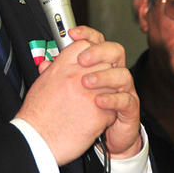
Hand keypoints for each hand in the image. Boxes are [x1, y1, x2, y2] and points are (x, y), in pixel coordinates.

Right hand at [15, 26, 137, 164]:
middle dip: (105, 71)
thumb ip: (53, 70)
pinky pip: (113, 108)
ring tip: (102, 101)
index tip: (92, 60)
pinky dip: (109, 113)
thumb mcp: (42, 83)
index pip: (86, 45)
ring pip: (113, 84)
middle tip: (102, 82)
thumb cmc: (36, 115)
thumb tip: (54, 64)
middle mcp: (76, 77)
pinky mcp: (98, 114)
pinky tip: (99, 118)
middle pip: (104, 62)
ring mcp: (89, 95)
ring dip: (110, 93)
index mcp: (61, 67)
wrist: (36, 140)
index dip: (92, 51)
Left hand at [71, 27, 141, 158]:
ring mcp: (124, 90)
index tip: (72, 34)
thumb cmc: (81, 113)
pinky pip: (126, 100)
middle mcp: (113, 74)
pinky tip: (98, 101)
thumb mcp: (68, 92)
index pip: (97, 41)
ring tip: (86, 82)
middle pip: (114, 51)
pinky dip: (112, 99)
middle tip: (82, 60)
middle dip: (98, 52)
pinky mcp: (129, 109)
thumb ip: (59, 76)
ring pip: (123, 74)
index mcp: (99, 65)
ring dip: (104, 76)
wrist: (99, 138)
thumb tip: (44, 64)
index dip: (87, 34)